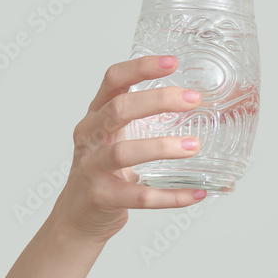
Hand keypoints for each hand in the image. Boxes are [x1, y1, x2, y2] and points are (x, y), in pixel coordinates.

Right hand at [51, 56, 207, 241]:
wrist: (77, 215)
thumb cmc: (105, 167)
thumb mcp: (118, 134)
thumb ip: (146, 116)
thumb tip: (200, 101)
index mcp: (97, 114)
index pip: (113, 80)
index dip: (141, 67)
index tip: (172, 62)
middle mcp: (90, 136)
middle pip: (119, 109)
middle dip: (157, 101)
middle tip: (193, 100)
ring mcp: (92, 167)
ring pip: (124, 153)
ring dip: (162, 147)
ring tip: (194, 146)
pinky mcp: (101, 197)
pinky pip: (138, 195)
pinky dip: (170, 196)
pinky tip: (195, 193)